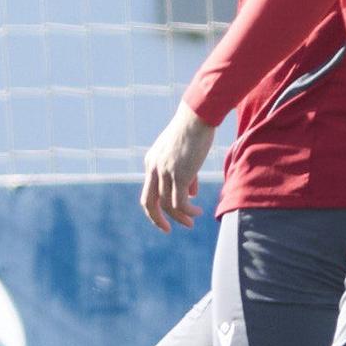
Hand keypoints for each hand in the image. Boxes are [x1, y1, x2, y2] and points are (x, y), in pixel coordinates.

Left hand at [141, 102, 215, 232]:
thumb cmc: (194, 131)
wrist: (197, 116)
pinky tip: (197, 213)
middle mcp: (153, 168)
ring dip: (179, 217)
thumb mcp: (185, 154)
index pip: (150, 189)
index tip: (169, 214)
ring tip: (191, 222)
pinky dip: (187, 211)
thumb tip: (192, 193)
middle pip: (148, 202)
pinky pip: (180, 202)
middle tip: (167, 229)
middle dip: (156, 219)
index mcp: (151, 161)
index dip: (158, 204)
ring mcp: (165, 172)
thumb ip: (186, 174)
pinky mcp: (179, 174)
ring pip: (166, 205)